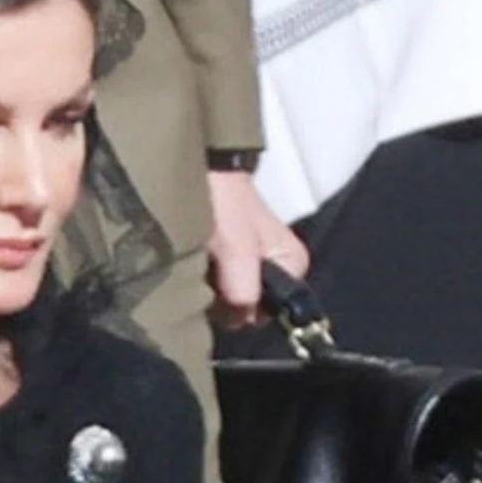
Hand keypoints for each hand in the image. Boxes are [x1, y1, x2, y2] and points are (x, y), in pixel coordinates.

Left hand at [205, 170, 309, 328]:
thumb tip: (240, 320)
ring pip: (228, 294)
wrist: (199, 162)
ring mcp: (251, 259)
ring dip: (206, 285)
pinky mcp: (229, 252)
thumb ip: (244, 289)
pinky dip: (200, 274)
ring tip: (192, 260)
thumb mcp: (236, 248)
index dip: (239, 310)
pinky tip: (189, 257)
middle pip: (246, 307)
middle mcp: (278, 265)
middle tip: (200, 272)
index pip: (267, 314)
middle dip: (220, 298)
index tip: (216, 291)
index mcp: (292, 264)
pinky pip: (215, 279)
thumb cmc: (222, 200)